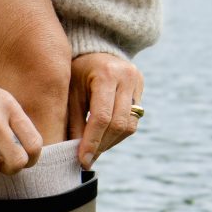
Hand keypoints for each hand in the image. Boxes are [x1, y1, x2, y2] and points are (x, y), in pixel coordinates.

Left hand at [67, 52, 144, 167]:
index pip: (102, 117)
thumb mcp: (70, 93)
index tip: (83, 160)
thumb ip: (73, 122)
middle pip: (119, 123)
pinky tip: (103, 140)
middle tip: (87, 160)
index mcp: (106, 74)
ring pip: (129, 125)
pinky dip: (117, 135)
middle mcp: (127, 77)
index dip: (92, 142)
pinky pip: (133, 121)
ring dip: (111, 143)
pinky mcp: (142, 90)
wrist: (94, 51)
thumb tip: (73, 154)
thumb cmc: (76, 73)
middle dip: (102, 145)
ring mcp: (138, 83)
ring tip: (94, 151)